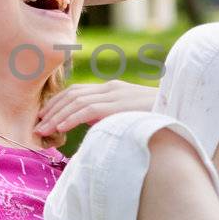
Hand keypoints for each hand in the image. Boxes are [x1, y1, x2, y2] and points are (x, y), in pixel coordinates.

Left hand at [34, 81, 156, 138]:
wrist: (180, 113)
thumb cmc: (156, 119)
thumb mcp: (128, 115)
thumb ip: (109, 116)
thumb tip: (90, 125)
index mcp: (112, 89)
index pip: (78, 92)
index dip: (58, 103)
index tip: (45, 117)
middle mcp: (111, 88)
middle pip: (73, 94)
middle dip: (52, 109)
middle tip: (37, 124)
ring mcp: (115, 95)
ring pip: (76, 102)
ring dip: (56, 117)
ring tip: (42, 130)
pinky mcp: (118, 105)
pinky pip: (88, 111)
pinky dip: (70, 119)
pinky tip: (59, 129)